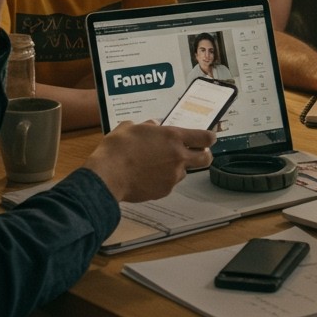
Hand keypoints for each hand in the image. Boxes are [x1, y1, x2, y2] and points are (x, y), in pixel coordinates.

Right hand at [84, 121, 214, 202]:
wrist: (107, 176)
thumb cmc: (117, 148)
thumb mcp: (130, 127)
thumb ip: (146, 126)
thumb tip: (153, 125)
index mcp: (173, 137)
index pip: (205, 138)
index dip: (209, 138)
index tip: (208, 138)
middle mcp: (178, 157)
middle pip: (206, 159)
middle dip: (204, 156)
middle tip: (196, 154)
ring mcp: (172, 176)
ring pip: (184, 172)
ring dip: (177, 168)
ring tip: (158, 165)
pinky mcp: (164, 191)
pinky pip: (169, 184)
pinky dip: (162, 180)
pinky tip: (147, 177)